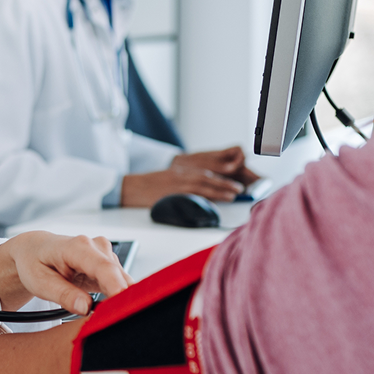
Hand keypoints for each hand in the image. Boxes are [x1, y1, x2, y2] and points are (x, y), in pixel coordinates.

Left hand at [0, 232, 129, 316]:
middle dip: (121, 300)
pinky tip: (106, 308)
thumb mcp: (40, 282)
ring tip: (103, 317)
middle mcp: (97, 247)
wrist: (34, 251)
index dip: (117, 288)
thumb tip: (85, 307)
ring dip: (119, 300)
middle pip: (119, 276)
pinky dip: (117, 298)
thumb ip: (63, 295)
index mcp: (78, 247)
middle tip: (112, 323)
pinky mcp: (109, 266)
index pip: (104, 268)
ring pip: (123, 282)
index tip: (123, 307)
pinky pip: (121, 284)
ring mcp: (106, 255)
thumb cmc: (34, 263)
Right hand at [120, 146, 259, 206]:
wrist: (134, 186)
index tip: (236, 185)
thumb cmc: (151, 186)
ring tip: (233, 195)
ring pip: (204, 185)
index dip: (223, 179)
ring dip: (220, 189)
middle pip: (209, 178)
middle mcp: (184, 175)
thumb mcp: (171, 180)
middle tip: (240, 189)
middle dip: (226, 183)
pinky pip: (192, 194)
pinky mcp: (173, 192)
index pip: (208, 174)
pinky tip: (213, 201)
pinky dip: (204, 197)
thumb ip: (187, 184)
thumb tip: (203, 195)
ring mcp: (179, 184)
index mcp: (184, 171)